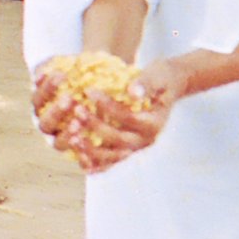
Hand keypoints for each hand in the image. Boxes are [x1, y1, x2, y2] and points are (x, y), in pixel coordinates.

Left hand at [31, 58, 175, 173]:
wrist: (166, 88)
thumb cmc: (160, 78)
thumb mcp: (157, 75)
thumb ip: (146, 83)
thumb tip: (132, 92)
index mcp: (155, 124)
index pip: (128, 118)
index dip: (108, 106)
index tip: (89, 91)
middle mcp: (146, 141)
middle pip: (118, 140)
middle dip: (95, 127)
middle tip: (77, 111)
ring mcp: (136, 149)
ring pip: (112, 157)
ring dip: (90, 149)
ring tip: (71, 136)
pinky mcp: (127, 151)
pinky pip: (109, 162)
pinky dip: (94, 162)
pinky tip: (78, 156)